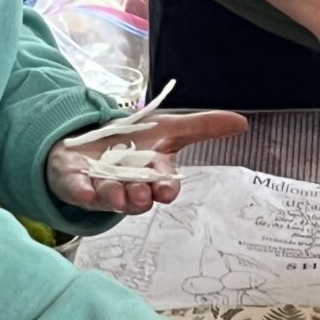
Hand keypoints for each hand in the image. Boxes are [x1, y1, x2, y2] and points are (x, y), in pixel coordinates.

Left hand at [44, 109, 247, 216]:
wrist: (88, 144)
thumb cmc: (133, 142)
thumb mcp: (169, 128)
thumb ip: (203, 127)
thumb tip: (243, 122)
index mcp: (151, 174)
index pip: (163, 184)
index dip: (165, 188)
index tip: (166, 191)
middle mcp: (128, 186)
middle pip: (137, 197)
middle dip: (139, 196)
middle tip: (139, 193)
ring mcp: (101, 186)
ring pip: (110, 196)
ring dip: (114, 195)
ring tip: (115, 192)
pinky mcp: (76, 184)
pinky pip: (79, 191)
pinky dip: (82, 192)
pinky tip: (84, 191)